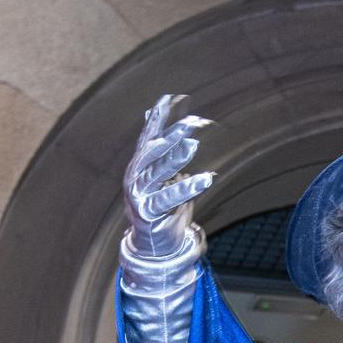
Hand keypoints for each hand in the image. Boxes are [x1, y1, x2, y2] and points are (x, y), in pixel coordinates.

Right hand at [123, 94, 212, 258]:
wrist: (151, 245)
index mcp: (139, 165)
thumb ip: (157, 144)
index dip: (158, 118)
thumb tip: (151, 111)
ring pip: (157, 173)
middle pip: (153, 151)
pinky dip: (187, 189)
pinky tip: (207, 179)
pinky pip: (167, 199)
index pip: (148, 136)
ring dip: (175, 158)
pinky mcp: (147, 213)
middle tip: (193, 122)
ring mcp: (138, 195)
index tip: (170, 98)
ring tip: (193, 145)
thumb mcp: (158, 171)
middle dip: (172, 135)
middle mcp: (134, 177)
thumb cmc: (158, 206)